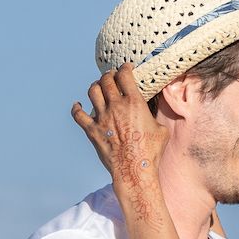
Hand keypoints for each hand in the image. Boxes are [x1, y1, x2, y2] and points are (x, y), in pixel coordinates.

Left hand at [71, 63, 168, 205]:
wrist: (134, 170)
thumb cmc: (151, 152)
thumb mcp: (161, 130)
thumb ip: (154, 117)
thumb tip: (154, 114)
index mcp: (134, 103)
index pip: (125, 76)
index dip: (125, 68)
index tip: (126, 68)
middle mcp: (116, 106)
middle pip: (106, 80)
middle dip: (108, 75)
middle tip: (111, 76)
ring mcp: (102, 118)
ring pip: (92, 91)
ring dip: (95, 86)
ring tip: (98, 87)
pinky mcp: (92, 130)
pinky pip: (78, 114)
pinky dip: (76, 108)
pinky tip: (77, 105)